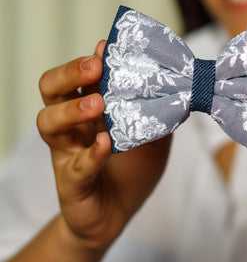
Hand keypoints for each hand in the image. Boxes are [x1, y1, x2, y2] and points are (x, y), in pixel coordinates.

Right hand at [37, 40, 171, 251]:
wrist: (116, 214)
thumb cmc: (132, 168)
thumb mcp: (154, 134)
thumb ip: (160, 111)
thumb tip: (182, 85)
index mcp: (89, 107)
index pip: (78, 76)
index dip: (88, 59)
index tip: (106, 46)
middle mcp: (72, 124)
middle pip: (52, 89)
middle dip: (69, 73)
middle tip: (95, 66)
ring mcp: (66, 152)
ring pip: (48, 122)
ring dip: (72, 109)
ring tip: (98, 103)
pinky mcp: (71, 183)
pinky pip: (75, 166)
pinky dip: (90, 154)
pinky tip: (105, 143)